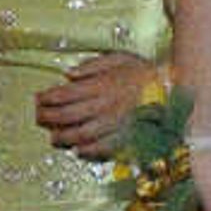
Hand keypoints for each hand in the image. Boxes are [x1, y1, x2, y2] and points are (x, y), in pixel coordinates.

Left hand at [34, 50, 154, 159]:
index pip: (65, 94)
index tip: (38, 99)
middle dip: (48, 118)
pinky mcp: (124, 137)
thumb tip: (69, 74)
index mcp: (100, 86)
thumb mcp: (120, 58)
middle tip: (38, 118)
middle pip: (68, 115)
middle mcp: (103, 106)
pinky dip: (89, 151)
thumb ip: (93, 65)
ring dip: (64, 137)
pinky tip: (78, 151)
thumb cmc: (144, 72)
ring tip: (53, 138)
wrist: (172, 89)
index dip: (48, 98)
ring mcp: (113, 124)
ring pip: (81, 134)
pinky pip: (103, 148)